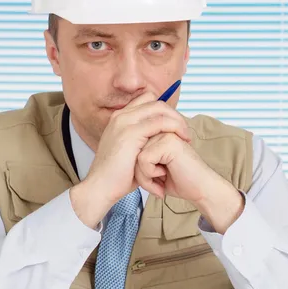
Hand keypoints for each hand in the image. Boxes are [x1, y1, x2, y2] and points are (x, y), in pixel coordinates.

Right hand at [70, 93, 190, 228]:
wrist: (101, 187)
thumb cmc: (118, 176)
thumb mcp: (130, 153)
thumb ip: (142, 141)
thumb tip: (160, 139)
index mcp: (119, 118)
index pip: (147, 100)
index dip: (163, 111)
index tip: (175, 126)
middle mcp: (121, 116)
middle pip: (155, 102)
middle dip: (174, 114)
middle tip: (185, 131)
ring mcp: (125, 122)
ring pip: (160, 109)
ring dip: (178, 120)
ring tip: (186, 136)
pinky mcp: (131, 133)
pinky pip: (160, 122)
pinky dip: (174, 128)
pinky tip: (181, 139)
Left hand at [135, 131, 214, 201]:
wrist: (199, 190)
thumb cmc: (177, 181)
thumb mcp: (152, 169)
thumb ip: (140, 158)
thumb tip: (122, 159)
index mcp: (156, 133)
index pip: (132, 149)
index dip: (138, 169)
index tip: (154, 177)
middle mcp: (160, 130)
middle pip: (132, 152)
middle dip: (140, 173)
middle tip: (157, 182)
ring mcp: (165, 134)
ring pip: (136, 156)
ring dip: (145, 176)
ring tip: (160, 181)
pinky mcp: (168, 142)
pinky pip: (143, 159)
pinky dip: (150, 174)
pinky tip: (164, 176)